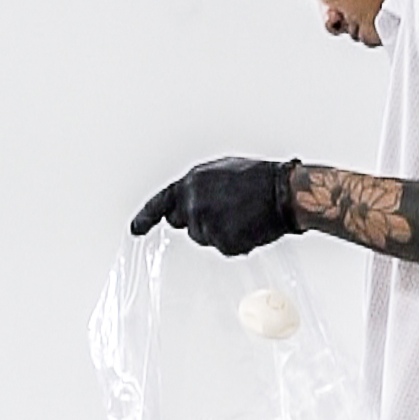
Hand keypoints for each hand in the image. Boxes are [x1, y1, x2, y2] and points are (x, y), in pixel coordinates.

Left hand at [128, 158, 299, 254]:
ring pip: (204, 237)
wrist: (283, 193)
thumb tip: (188, 202)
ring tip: (242, 215)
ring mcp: (206, 226)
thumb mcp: (220, 172)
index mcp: (191, 183)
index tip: (135, 230)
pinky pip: (223, 248)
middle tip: (224, 211)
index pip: (160, 203)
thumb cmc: (257, 179)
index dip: (145, 217)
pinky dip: (235, 242)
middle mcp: (193, 205)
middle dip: (196, 221)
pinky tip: (249, 227)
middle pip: (182, 223)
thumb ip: (198, 188)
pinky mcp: (222, 243)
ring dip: (219, 231)